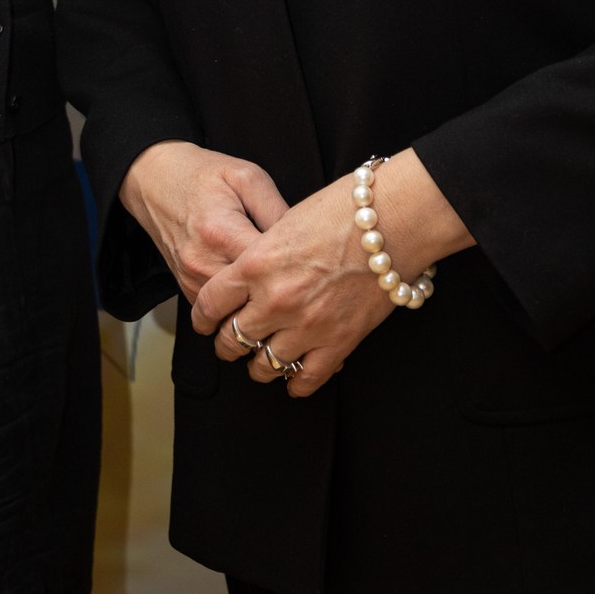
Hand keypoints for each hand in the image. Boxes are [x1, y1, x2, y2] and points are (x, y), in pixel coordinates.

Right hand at [119, 139, 288, 304]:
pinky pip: (222, 309)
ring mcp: (191, 280)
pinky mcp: (186, 289)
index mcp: (221, 232)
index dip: (296, 268)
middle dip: (281, 290)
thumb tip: (303, 241)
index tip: (312, 262)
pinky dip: (240, 302)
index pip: (269, 269)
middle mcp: (203, 263)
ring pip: (239, 310)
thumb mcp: (247, 177)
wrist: (154, 180)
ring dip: (261, 300)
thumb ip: (276, 210)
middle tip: (302, 279)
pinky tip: (254, 286)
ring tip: (280, 283)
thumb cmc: (202, 175)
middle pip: (255, 297)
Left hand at [194, 147, 472, 399]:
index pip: (210, 303)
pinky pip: (306, 378)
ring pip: (264, 365)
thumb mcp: (285, 220)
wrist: (391, 222)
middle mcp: (274, 299)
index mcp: (255, 264)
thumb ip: (263, 252)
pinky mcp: (338, 341)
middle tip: (230, 344)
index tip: (205, 322)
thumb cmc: (342, 209)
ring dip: (258, 367)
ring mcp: (306, 325)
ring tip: (259, 364)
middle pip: (232, 339)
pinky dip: (297, 384)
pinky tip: (293, 381)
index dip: (203, 317)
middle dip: (227, 345)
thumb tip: (252, 270)